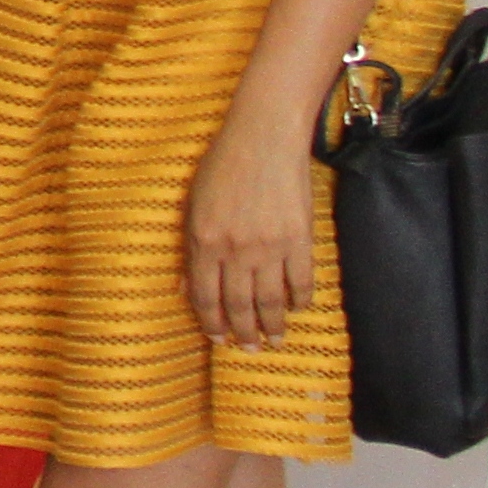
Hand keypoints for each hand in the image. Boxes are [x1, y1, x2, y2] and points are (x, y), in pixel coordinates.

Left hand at [184, 110, 320, 350]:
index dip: (212, 323)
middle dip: (244, 332)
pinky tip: (298, 310)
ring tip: (274, 341)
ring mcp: (270, 246)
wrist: (264, 138)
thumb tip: (185, 290)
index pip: (205, 296)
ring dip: (273, 324)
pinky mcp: (299, 238)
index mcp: (204, 242)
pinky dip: (300, 299)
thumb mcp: (192, 205)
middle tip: (249, 349)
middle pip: (239, 304)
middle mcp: (236, 250)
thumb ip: (190, 249)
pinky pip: (301, 279)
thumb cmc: (222, 166)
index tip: (219, 340)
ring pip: (271, 299)